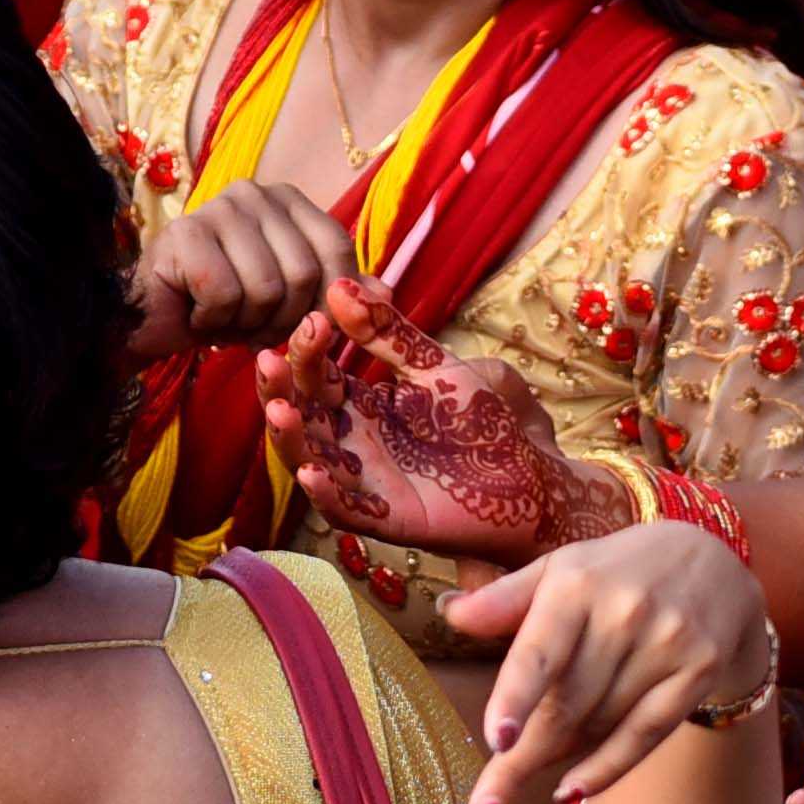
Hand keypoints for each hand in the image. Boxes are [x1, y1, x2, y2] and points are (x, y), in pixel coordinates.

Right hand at [124, 176, 357, 366]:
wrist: (152, 321)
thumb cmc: (225, 308)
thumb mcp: (293, 302)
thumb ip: (338, 294)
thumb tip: (386, 296)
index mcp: (287, 200)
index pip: (337, 248)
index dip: (327, 300)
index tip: (300, 323)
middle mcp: (254, 192)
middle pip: (305, 272)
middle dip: (281, 319)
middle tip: (252, 326)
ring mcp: (216, 208)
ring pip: (266, 287)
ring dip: (246, 324)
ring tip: (224, 320)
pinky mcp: (183, 233)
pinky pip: (225, 294)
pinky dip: (213, 321)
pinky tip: (196, 314)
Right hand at [262, 273, 613, 561]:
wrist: (533, 477)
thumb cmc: (483, 423)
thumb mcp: (435, 368)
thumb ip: (389, 334)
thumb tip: (337, 285)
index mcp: (359, 406)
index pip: (315, 375)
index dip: (306, 349)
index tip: (314, 320)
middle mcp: (352, 443)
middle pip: (299, 417)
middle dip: (278, 390)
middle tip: (269, 361)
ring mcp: (366, 482)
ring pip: (310, 460)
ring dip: (289, 438)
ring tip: (281, 410)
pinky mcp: (389, 518)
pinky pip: (346, 510)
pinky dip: (325, 494)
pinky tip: (312, 471)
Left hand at [439, 519, 776, 803]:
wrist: (713, 561)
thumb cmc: (613, 572)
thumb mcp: (558, 569)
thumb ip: (505, 598)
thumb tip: (450, 615)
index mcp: (575, 582)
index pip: (541, 650)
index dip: (517, 697)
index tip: (497, 741)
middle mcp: (625, 612)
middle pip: (566, 704)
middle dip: (520, 760)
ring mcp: (668, 643)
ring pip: (601, 722)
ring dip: (558, 759)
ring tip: (521, 781)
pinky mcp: (699, 671)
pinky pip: (646, 733)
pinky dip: (607, 767)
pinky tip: (571, 790)